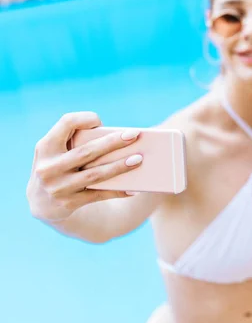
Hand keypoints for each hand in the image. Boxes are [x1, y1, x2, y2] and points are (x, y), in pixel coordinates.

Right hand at [26, 112, 141, 221]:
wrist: (42, 203)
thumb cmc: (59, 166)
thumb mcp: (56, 152)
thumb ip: (75, 140)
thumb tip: (117, 137)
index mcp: (46, 147)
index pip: (66, 123)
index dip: (84, 119)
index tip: (100, 121)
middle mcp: (49, 167)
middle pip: (87, 151)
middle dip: (113, 142)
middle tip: (134, 134)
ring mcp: (58, 187)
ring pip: (95, 175)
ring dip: (119, 166)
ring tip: (139, 159)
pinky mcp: (68, 204)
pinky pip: (99, 195)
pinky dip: (117, 191)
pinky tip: (134, 188)